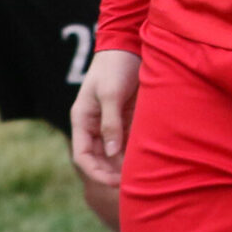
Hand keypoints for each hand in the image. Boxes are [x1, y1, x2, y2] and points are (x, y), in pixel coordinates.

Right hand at [71, 49, 142, 187]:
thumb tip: (111, 153)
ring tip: (142, 177)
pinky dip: (136, 152)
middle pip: (99, 158)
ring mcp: (112, 122)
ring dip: (125, 165)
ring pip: (115, 152)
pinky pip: (130, 141)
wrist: (129, 45)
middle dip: (112, 173)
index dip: (96, 172)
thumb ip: (111, 123)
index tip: (114, 182)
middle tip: (133, 185)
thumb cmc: (115, 67)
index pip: (82, 156)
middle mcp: (94, 125)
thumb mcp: (110, 94)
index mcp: (82, 120)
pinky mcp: (128, 118)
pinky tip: (149, 161)